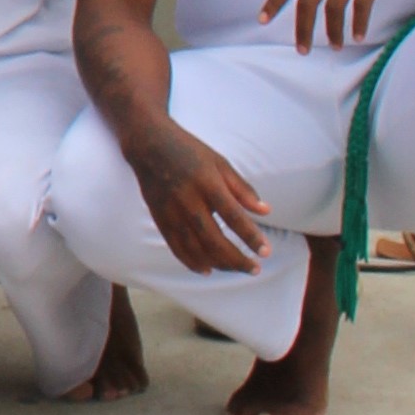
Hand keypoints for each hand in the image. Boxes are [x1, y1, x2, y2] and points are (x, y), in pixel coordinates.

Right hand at [127, 115, 273, 272]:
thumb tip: (266, 211)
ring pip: (196, 248)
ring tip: (236, 269)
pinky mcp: (159, 218)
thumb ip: (242, 188)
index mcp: (207, 183)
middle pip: (214, 240)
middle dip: (237, 259)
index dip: (251, 237)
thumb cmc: (189, 151)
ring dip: (219, 264)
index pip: (233, 217)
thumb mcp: (220, 163)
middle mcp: (188, 200)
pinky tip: (207, 269)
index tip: (266, 252)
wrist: (148, 144)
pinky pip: (176, 247)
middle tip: (255, 269)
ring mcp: (171, 212)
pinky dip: (192, 262)